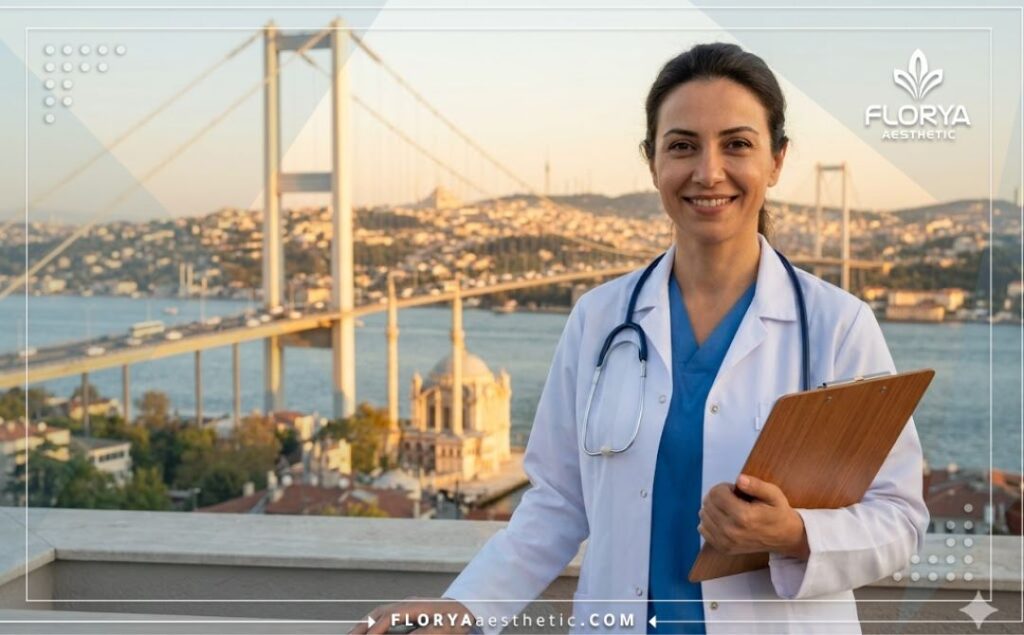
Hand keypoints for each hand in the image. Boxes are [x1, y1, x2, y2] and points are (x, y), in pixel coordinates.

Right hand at [348, 597, 476, 634]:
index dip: (375, 631)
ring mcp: (407, 606)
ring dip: (365, 624)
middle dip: (361, 626)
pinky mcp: (408, 611)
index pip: (388, 618)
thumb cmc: (456, 619)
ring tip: (351, 634)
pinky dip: (374, 624)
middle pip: (378, 613)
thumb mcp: (441, 630)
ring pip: (379, 613)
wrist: (468, 607)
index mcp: (414, 607)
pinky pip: (386, 616)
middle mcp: (407, 604)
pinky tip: (369, 631)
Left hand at [697, 474, 809, 558]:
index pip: (716, 493)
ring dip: (713, 507)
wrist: (784, 538)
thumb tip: (739, 479)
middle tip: (733, 499)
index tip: (735, 490)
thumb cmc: (778, 512)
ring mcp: (725, 542)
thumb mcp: (773, 494)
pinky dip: (710, 520)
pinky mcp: (723, 548)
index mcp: (744, 516)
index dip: (724, 487)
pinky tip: (723, 518)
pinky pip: (703, 529)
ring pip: (703, 515)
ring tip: (730, 509)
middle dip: (718, 496)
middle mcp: (731, 531)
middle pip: (708, 503)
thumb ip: (756, 485)